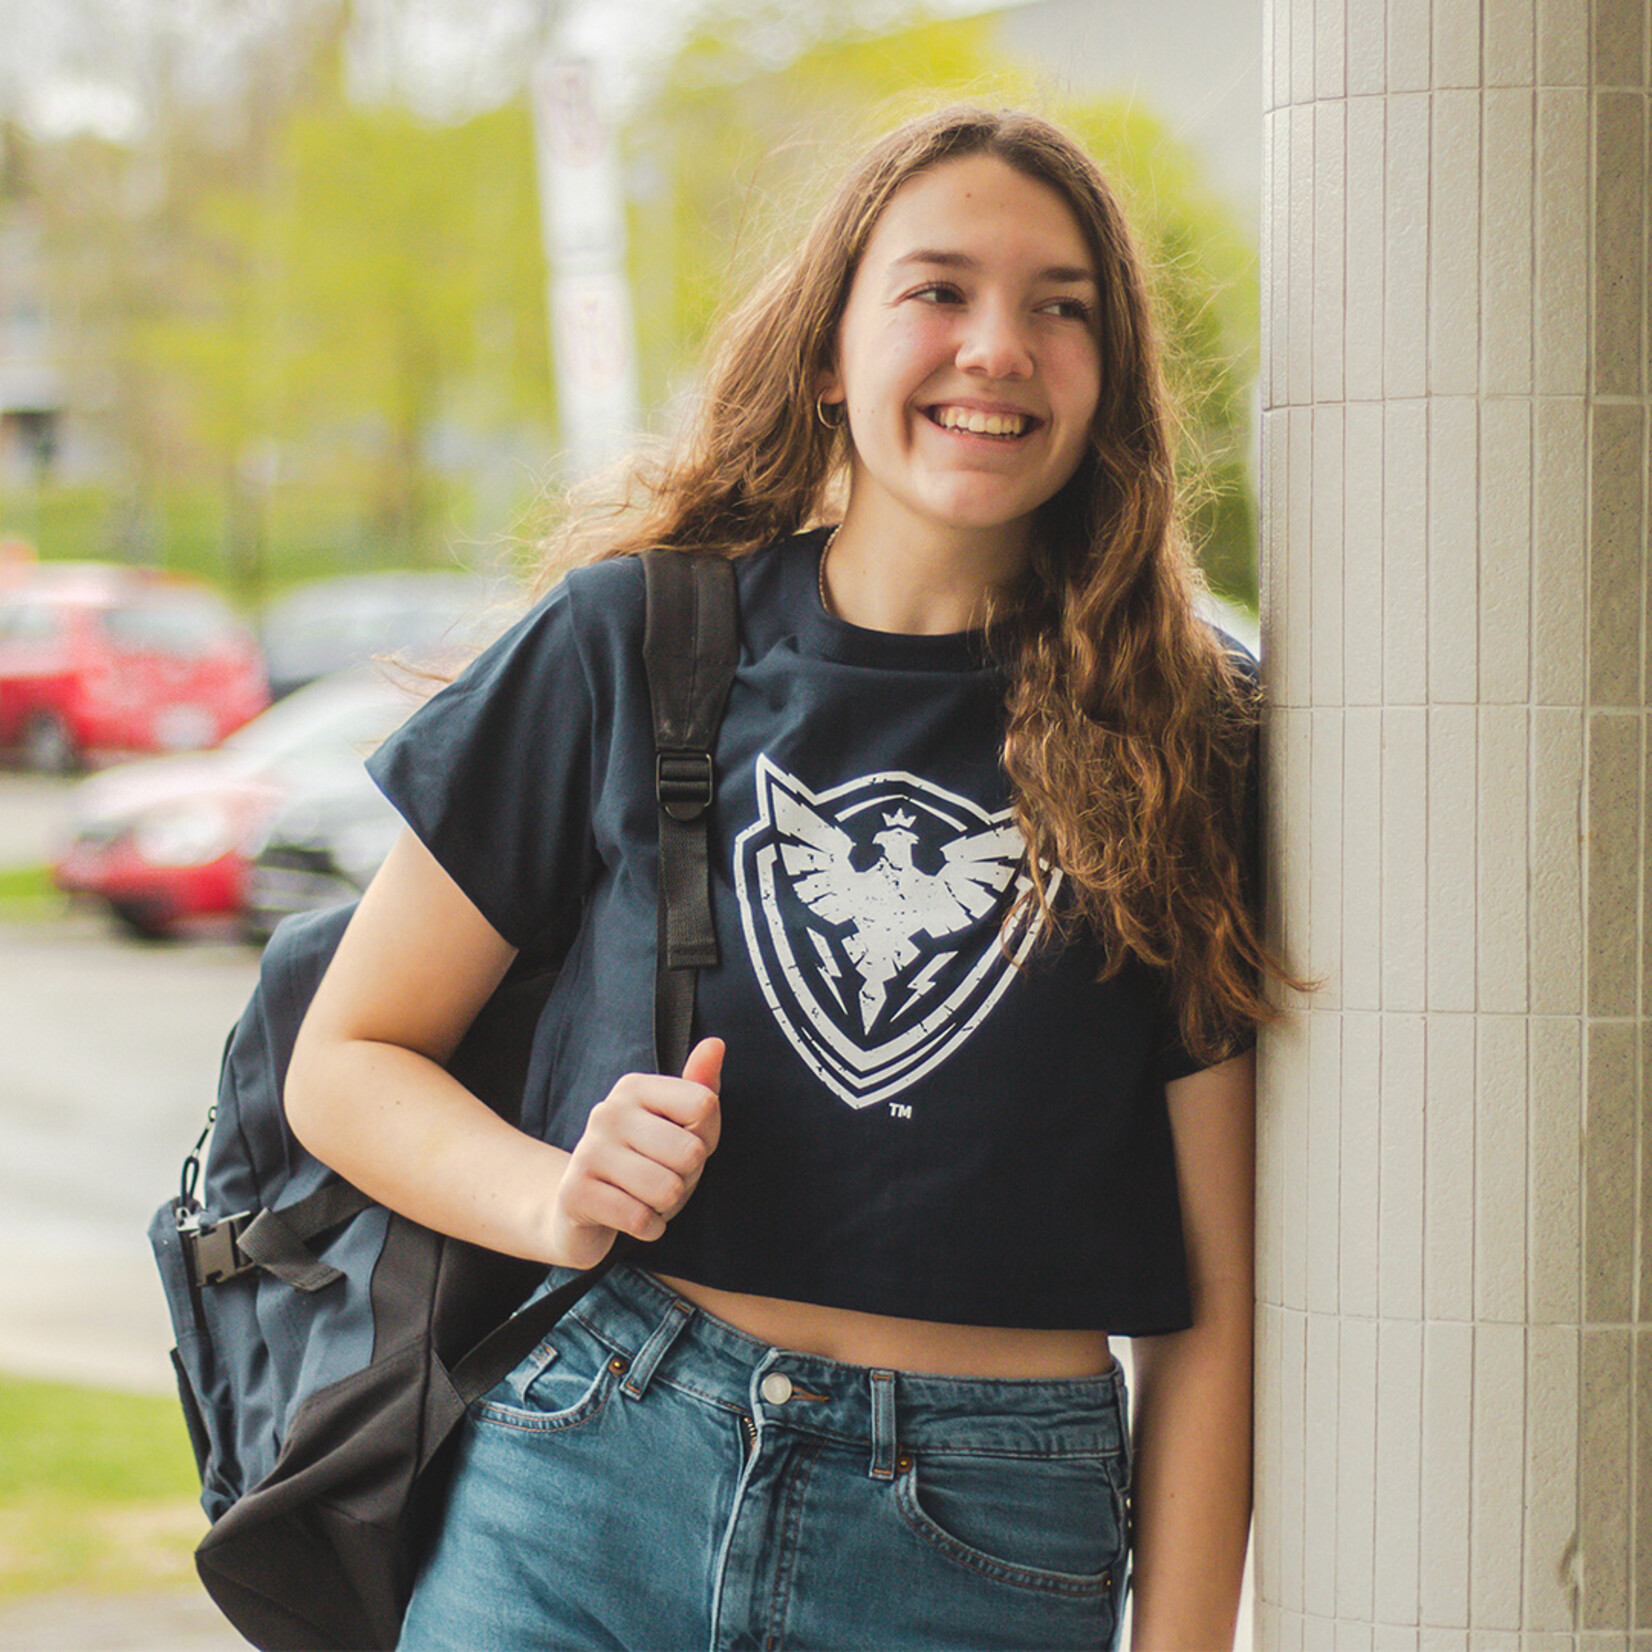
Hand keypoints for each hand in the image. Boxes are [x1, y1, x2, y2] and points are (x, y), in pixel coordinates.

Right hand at [548, 1038, 723, 1269]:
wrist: (578, 1209)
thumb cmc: (642, 1164)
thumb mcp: (677, 1129)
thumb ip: (700, 1089)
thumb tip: (716, 1044)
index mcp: (634, 1087)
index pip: (704, 1106)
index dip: (705, 1138)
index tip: (681, 1147)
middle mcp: (608, 1111)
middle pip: (691, 1151)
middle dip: (687, 1178)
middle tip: (662, 1178)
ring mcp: (587, 1150)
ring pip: (668, 1188)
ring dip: (667, 1206)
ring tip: (646, 1197)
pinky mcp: (574, 1192)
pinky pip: (641, 1218)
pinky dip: (649, 1228)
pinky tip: (634, 1219)